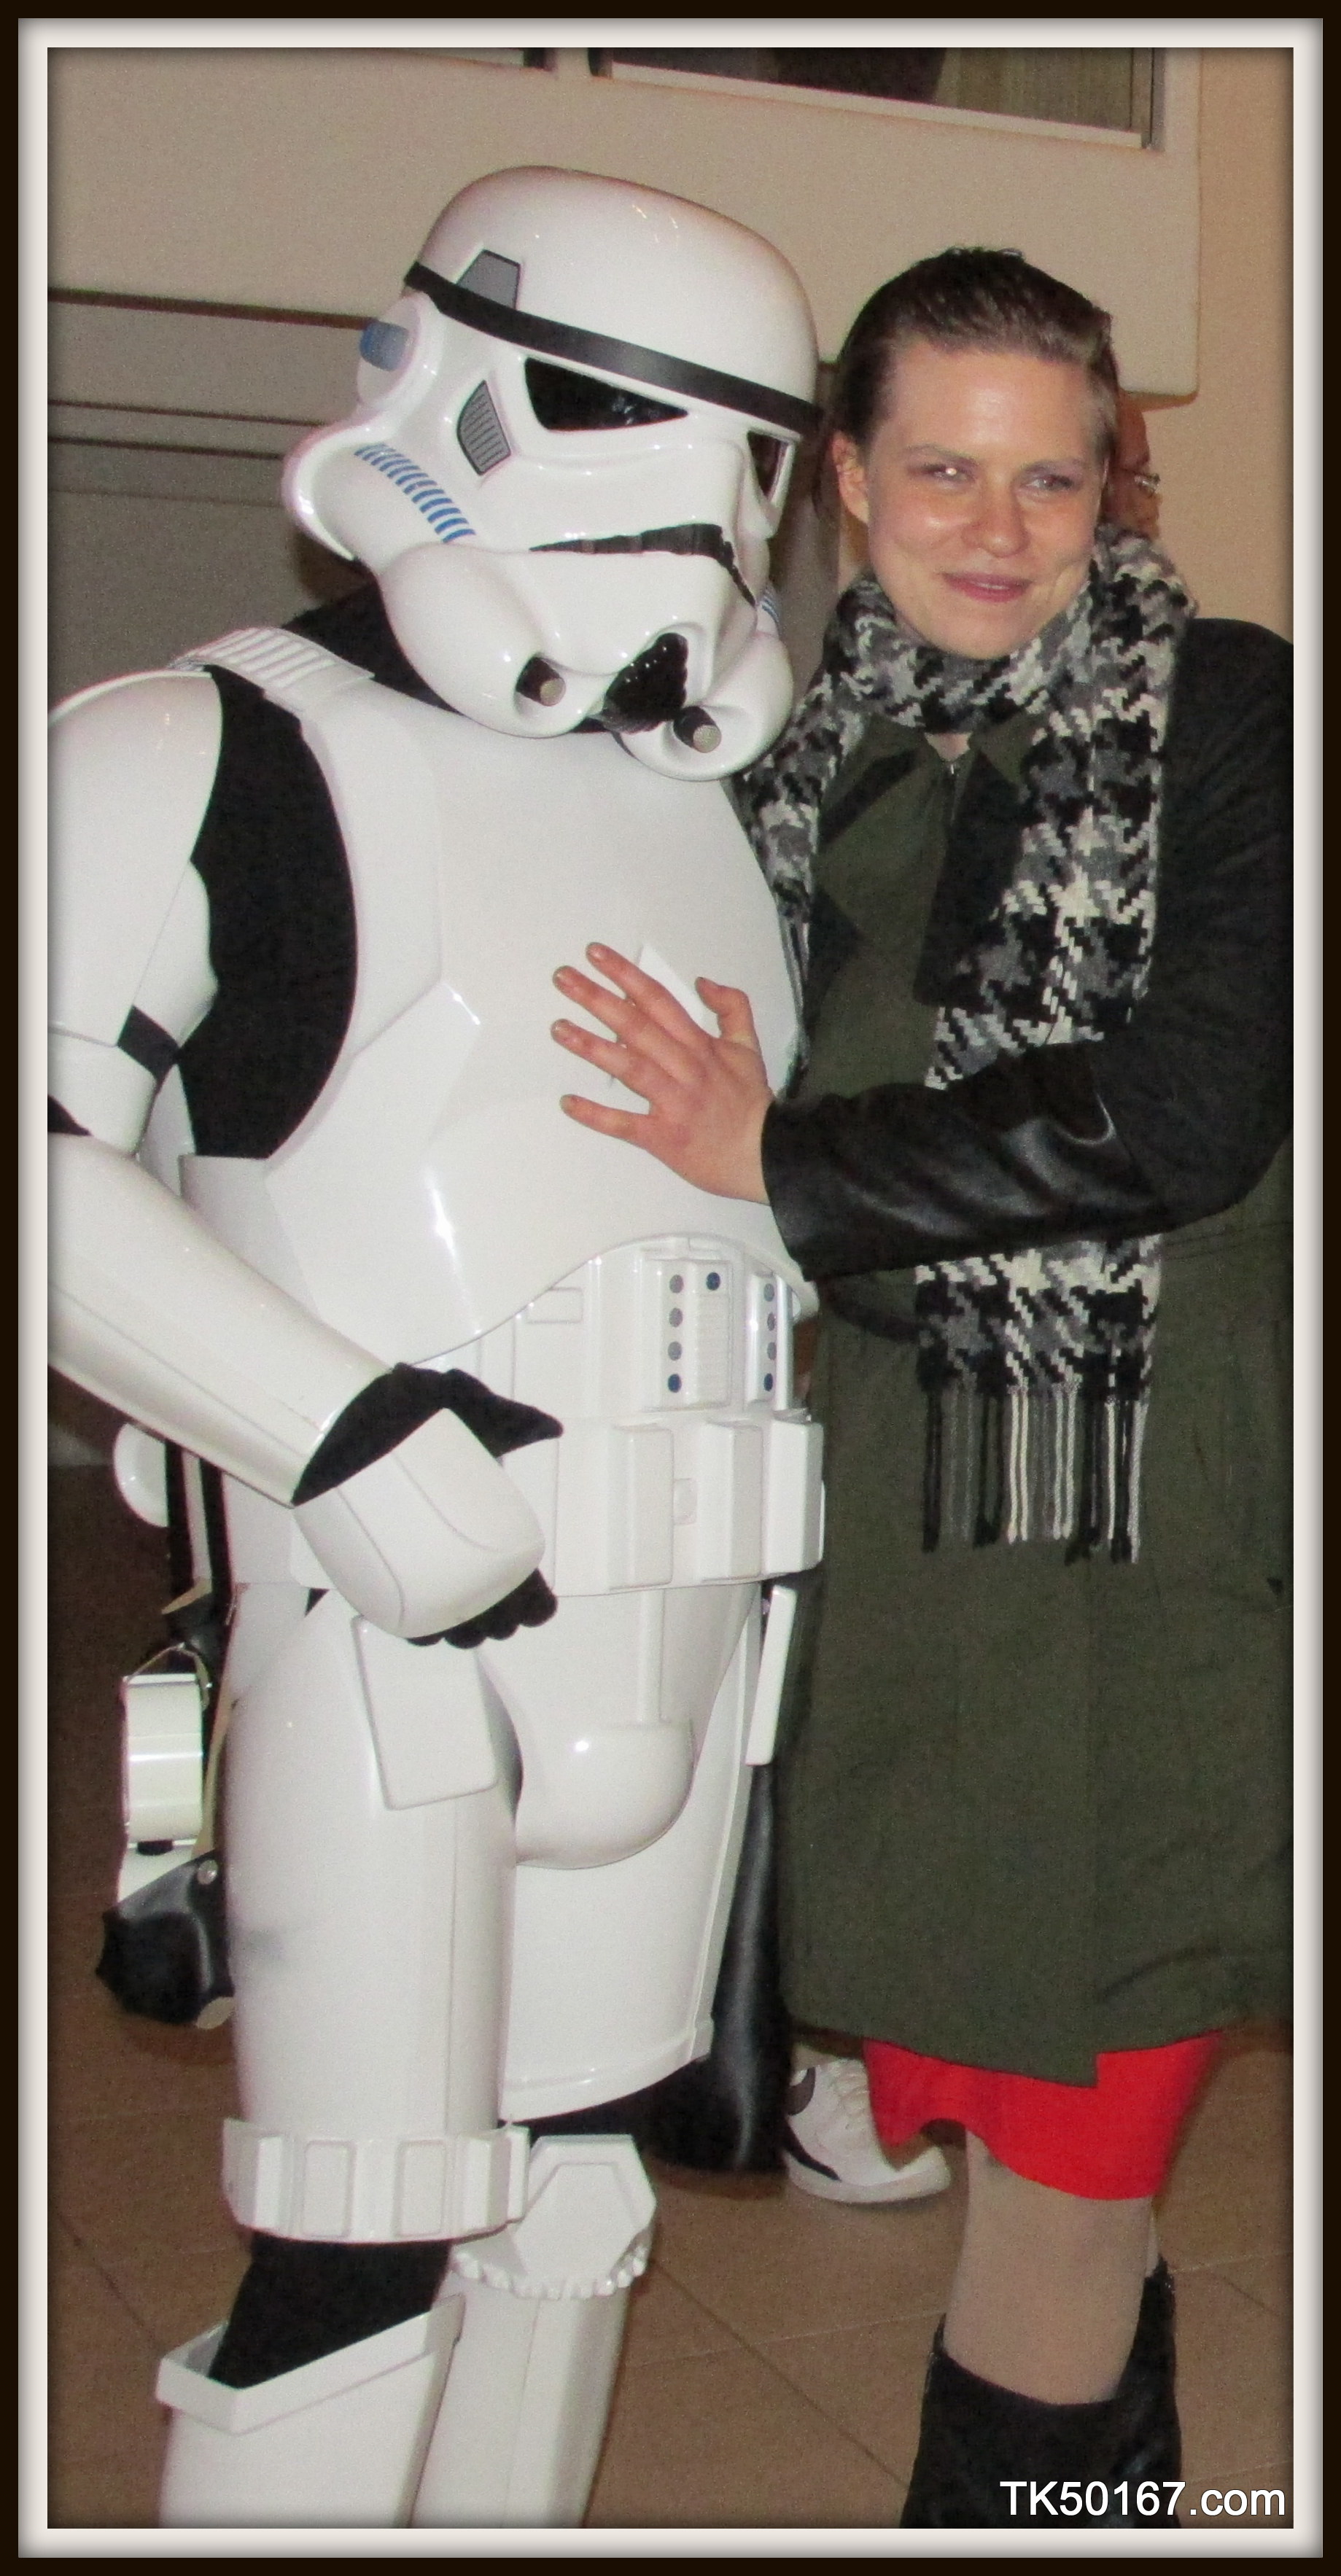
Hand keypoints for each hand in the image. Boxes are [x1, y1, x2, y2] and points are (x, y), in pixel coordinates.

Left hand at [552, 944, 771, 1201]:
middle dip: (597, 999)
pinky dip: (596, 1115)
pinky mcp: (662, 1137)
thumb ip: (731, 1008)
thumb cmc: (749, 1105)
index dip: (625, 975)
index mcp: (699, 1045)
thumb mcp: (748, 1046)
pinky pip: (624, 1124)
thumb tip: (703, 982)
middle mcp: (683, 1068)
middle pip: (636, 1026)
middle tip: (564, 979)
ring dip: (592, 1047)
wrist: (764, 1155)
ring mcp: (672, 1103)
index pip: (657, 1000)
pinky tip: (569, 1102)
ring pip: (629, 1068)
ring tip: (559, 1029)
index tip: (596, 956)